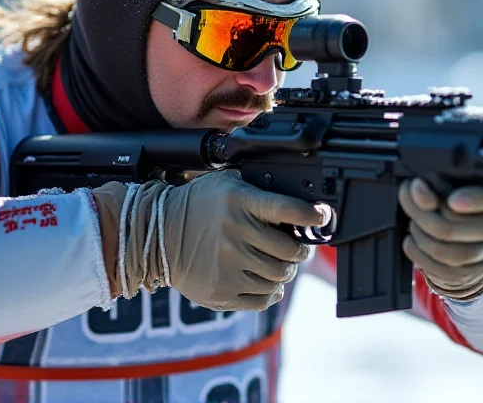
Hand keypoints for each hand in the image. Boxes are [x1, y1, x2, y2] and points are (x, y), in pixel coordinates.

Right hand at [92, 170, 327, 310]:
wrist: (158, 235)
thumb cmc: (199, 205)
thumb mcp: (228, 184)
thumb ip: (261, 191)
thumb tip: (302, 205)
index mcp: (240, 203)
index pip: (288, 209)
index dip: (313, 215)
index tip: (323, 217)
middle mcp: (236, 234)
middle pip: (291, 252)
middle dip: (302, 251)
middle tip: (298, 247)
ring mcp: (228, 266)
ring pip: (280, 278)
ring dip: (285, 272)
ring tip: (276, 263)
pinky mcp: (221, 292)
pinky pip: (263, 299)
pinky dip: (269, 292)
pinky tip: (261, 279)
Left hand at [399, 178, 482, 299]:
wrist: (472, 224)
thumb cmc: (462, 189)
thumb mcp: (456, 178)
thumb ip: (439, 180)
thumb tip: (418, 189)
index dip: (475, 200)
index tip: (451, 200)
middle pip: (479, 228)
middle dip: (436, 216)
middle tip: (412, 201)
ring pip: (459, 254)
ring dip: (425, 237)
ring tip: (412, 222)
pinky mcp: (476, 272)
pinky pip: (447, 271)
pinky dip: (421, 256)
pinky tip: (411, 241)